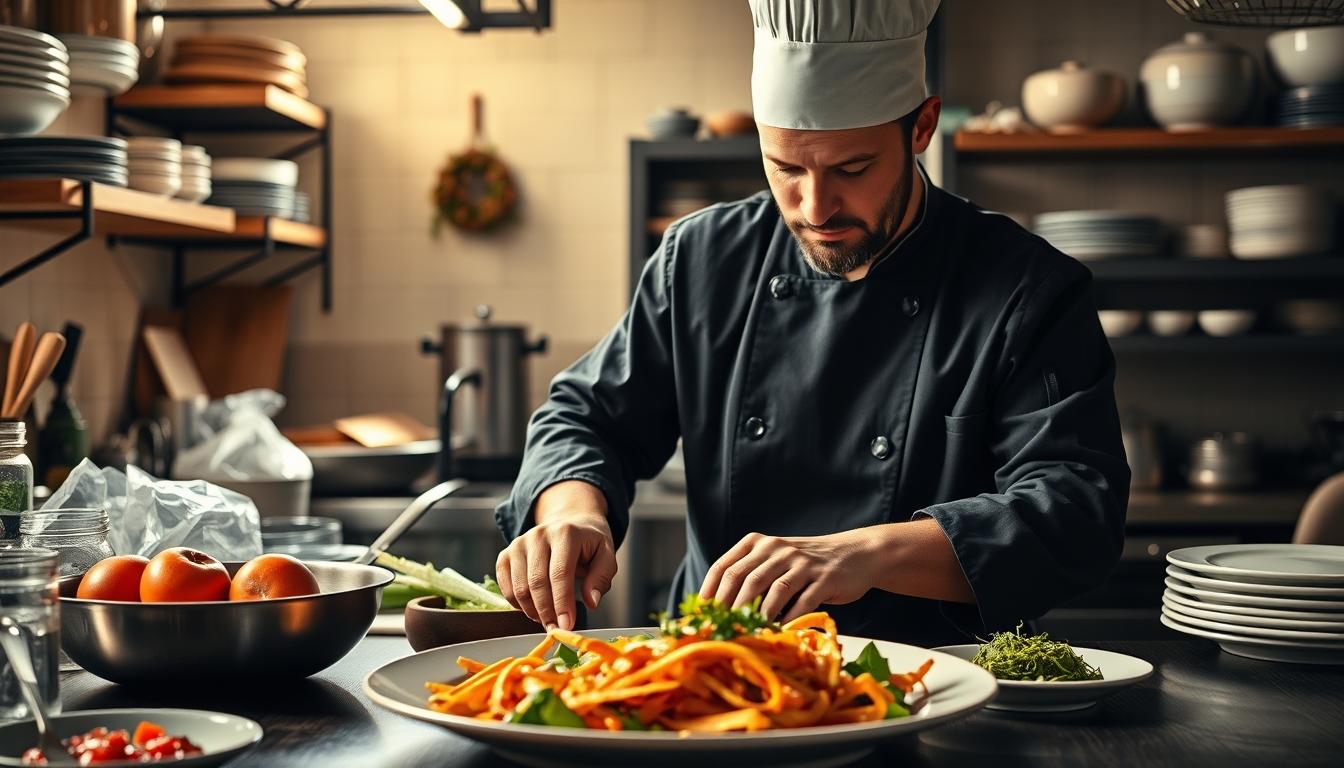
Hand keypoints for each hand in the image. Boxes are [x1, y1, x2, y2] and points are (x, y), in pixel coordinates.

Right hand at [496, 481, 617, 630]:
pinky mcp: (506, 555)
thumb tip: (590, 601)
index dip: (562, 603)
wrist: (569, 523)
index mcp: (565, 533)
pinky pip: (507, 588)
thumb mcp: (605, 554)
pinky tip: (534, 609)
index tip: (567, 625)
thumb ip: (601, 577)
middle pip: (537, 583)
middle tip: (557, 629)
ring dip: (533, 611)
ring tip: (549, 619)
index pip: (560, 573)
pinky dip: (518, 605)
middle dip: (547, 612)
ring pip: (520, 588)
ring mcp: (518, 544)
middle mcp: (538, 535)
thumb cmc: (588, 543)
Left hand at [698, 530, 878, 622]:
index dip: (710, 593)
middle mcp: (777, 549)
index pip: (725, 566)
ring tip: (749, 634)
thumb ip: (749, 577)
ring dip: (759, 615)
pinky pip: (804, 600)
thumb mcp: (774, 560)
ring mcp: (802, 562)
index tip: (701, 617)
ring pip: (773, 589)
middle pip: (745, 578)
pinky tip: (782, 632)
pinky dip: (790, 618)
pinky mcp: (825, 577)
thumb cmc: (805, 564)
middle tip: (721, 631)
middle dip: (729, 608)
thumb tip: (717, 612)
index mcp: (758, 543)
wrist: (854, 553)